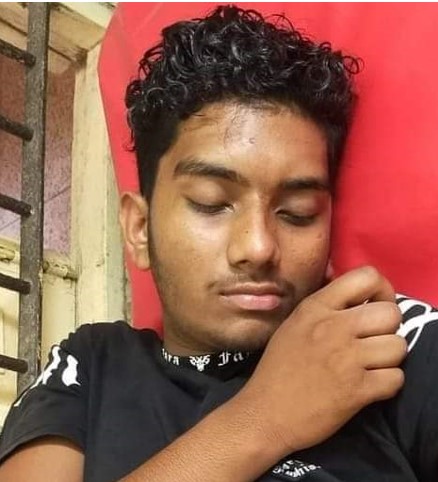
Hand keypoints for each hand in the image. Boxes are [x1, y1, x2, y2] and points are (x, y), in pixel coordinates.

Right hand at [235, 266, 406, 455]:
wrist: (266, 412)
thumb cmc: (278, 367)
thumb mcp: (295, 324)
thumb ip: (324, 306)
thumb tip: (354, 292)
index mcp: (316, 307)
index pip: (367, 277)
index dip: (381, 291)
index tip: (374, 306)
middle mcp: (334, 327)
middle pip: (391, 313)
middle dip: (387, 327)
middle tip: (373, 339)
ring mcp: (347, 359)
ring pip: (398, 346)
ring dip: (388, 358)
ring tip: (371, 364)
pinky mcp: (357, 391)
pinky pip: (396, 378)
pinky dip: (386, 383)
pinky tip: (369, 385)